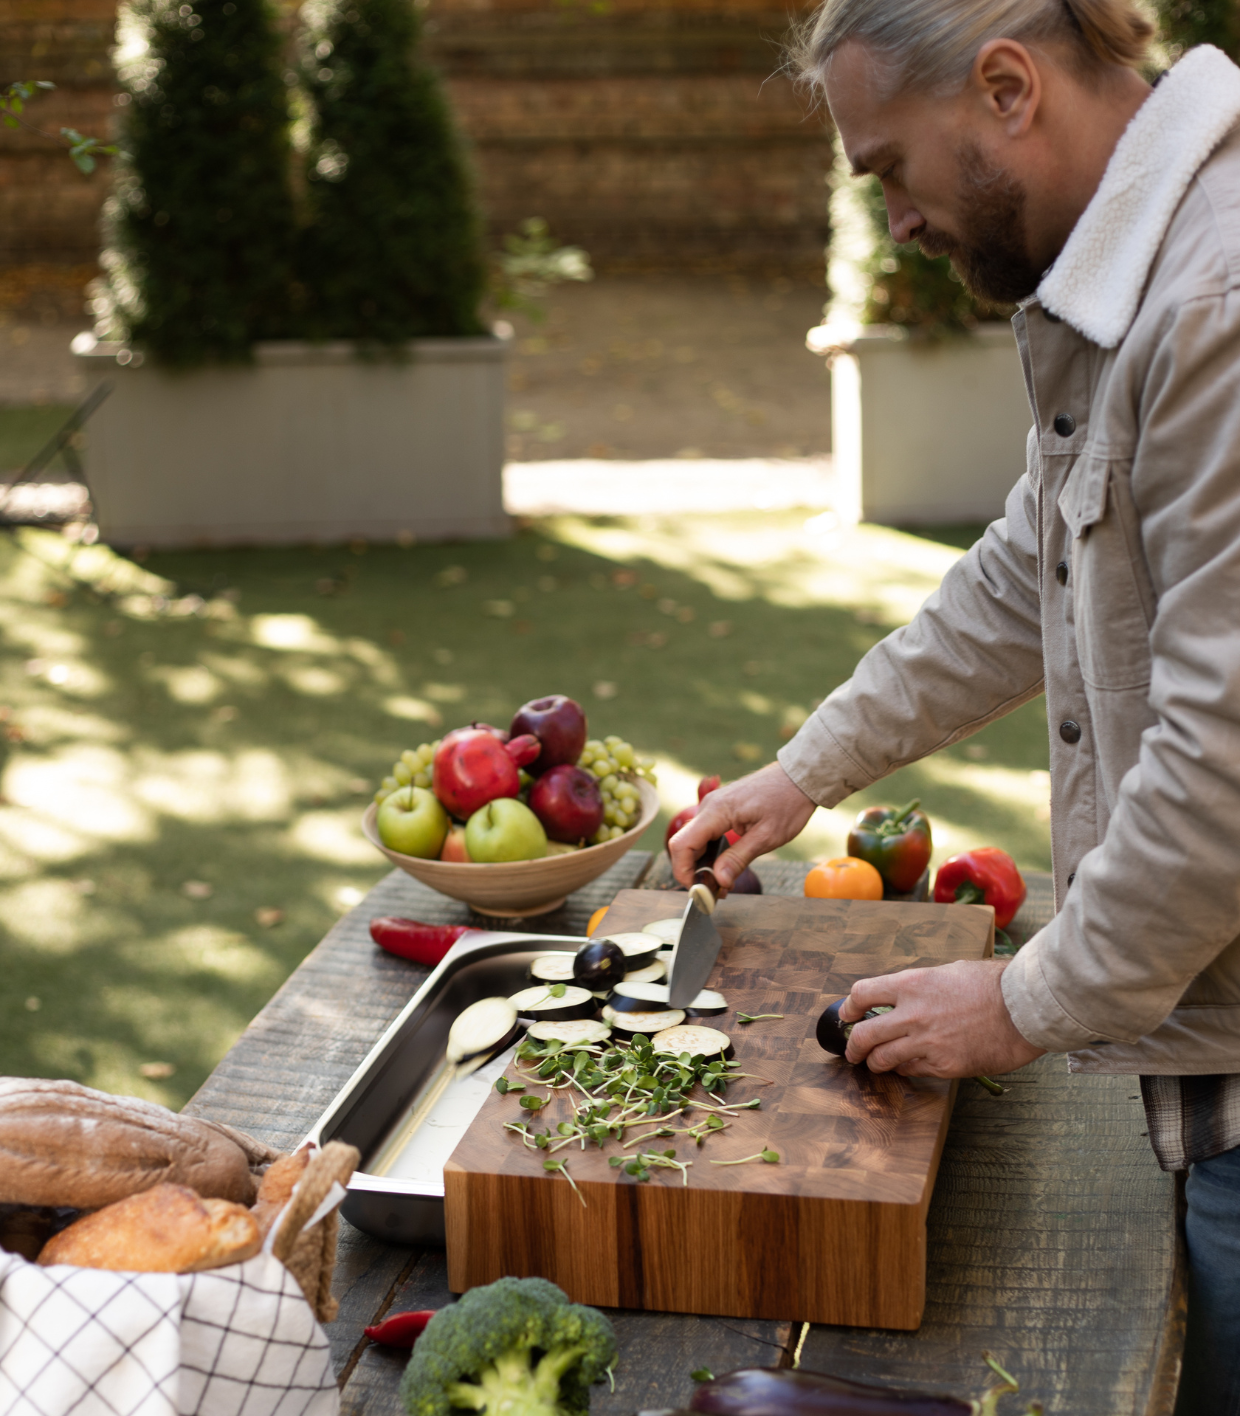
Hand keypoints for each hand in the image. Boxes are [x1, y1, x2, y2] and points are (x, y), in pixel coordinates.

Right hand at [668, 762, 815, 889]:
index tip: (697, 890)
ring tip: (722, 883)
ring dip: (702, 864)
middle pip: (684, 844)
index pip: (682, 844)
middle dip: (693, 871)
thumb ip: (738, 859)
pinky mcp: (720, 810)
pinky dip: (710, 853)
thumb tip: (718, 881)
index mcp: (716, 811)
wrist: (798, 778)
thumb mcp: (767, 837)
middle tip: (713, 892)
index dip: (683, 870)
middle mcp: (708, 807)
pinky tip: (724, 866)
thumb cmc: (787, 803)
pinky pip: (706, 834)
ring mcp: (713, 807)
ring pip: (694, 841)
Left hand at [840, 959, 1044, 1078]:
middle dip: (852, 1045)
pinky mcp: (944, 1066)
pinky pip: (911, 1071)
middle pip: (863, 1035)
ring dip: (875, 1062)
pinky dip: (906, 1069)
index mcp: (912, 984)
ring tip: (876, 1062)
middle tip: (852, 1049)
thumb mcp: (947, 971)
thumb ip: (919, 986)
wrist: (1024, 1009)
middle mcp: (913, 1014)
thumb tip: (901, 995)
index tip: (848, 1014)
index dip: (849, 1007)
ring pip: (882, 1059)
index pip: (862, 994)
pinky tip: (909, 1065)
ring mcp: (927, 1043)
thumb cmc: (991, 985)